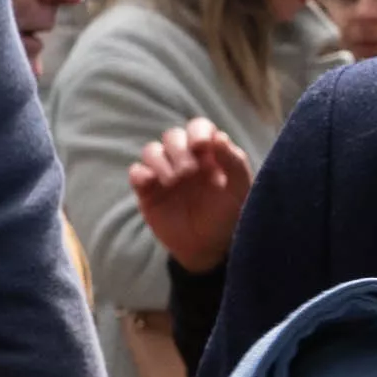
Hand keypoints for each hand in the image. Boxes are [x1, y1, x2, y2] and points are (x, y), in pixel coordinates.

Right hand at [128, 121, 252, 276]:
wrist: (208, 248)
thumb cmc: (227, 216)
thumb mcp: (240, 190)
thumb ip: (234, 163)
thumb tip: (219, 137)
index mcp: (208, 154)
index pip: (198, 128)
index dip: (197, 132)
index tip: (202, 147)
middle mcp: (184, 158)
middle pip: (172, 136)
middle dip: (179, 150)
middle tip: (188, 173)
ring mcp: (163, 173)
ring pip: (152, 150)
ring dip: (160, 161)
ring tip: (173, 182)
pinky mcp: (147, 190)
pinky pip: (136, 172)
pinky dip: (141, 174)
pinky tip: (151, 184)